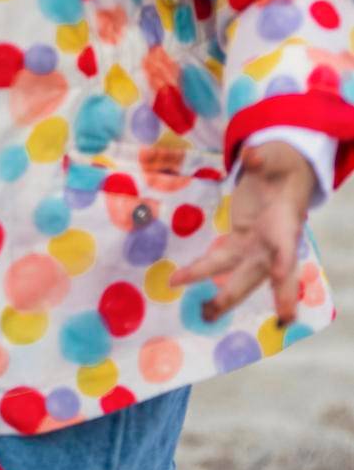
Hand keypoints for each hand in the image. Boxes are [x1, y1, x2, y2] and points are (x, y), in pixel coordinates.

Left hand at [169, 141, 315, 323]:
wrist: (280, 174)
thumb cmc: (280, 166)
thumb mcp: (274, 158)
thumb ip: (263, 158)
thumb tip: (252, 155)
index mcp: (285, 222)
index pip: (286, 245)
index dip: (284, 260)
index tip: (279, 274)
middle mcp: (272, 242)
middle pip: (262, 272)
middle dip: (250, 293)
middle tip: (249, 314)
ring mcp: (256, 246)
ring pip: (240, 275)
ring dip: (224, 295)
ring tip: (205, 314)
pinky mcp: (240, 241)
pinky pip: (221, 261)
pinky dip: (204, 271)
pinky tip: (183, 280)